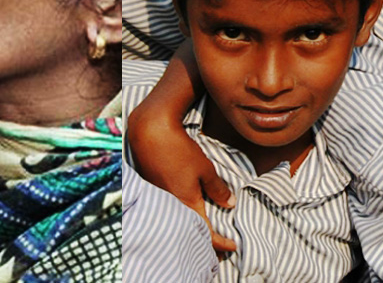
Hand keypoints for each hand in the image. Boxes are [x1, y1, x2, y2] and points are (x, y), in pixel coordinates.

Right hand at [130, 45, 236, 252]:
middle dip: (206, 243)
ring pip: (180, 221)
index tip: (233, 246)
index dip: (221, 243)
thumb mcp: (205, 169)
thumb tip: (230, 204)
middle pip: (190, 232)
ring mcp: (160, 197)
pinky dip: (183, 216)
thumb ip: (218, 189)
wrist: (149, 133)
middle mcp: (171, 205)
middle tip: (219, 249)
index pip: (206, 233)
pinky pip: (171, 209)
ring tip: (205, 232)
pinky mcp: (154, 188)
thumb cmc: (179, 150)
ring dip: (193, 229)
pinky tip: (188, 210)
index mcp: (187, 203)